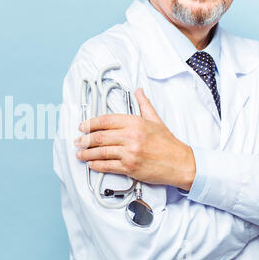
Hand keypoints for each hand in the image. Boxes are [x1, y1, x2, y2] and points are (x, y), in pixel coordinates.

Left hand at [74, 88, 195, 190]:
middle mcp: (131, 137)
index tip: (82, 126)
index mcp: (135, 123)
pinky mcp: (130, 167)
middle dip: (84, 140)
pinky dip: (97, 165)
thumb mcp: (155, 120)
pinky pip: (108, 166)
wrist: (181, 163)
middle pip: (100, 137)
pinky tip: (91, 164)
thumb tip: (139, 91)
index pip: (106, 120)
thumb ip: (144, 105)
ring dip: (87, 154)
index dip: (90, 123)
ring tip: (80, 154)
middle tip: (78, 141)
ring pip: (101, 152)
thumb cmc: (168, 143)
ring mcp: (130, 153)